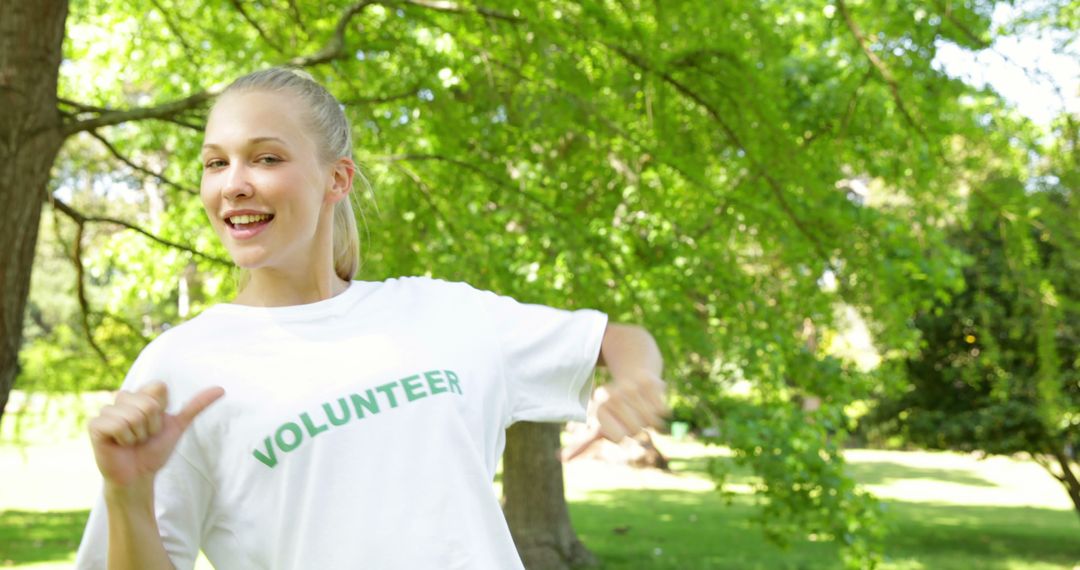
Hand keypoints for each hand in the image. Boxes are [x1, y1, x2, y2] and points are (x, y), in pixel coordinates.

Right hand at [88, 382, 224, 486]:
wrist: (138, 475)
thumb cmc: (154, 450)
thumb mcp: (177, 426)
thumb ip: (196, 406)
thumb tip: (221, 389)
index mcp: (140, 395)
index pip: (159, 388)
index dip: (163, 411)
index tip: (156, 424)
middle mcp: (122, 399)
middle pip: (148, 403)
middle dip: (151, 425)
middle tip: (143, 436)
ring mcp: (107, 411)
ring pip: (134, 415)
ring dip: (138, 434)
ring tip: (131, 442)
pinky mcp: (95, 425)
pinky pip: (117, 425)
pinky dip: (124, 439)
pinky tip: (119, 445)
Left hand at [560, 372, 668, 461]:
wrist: (635, 374)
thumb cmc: (616, 407)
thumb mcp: (599, 424)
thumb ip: (583, 443)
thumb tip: (562, 459)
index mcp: (600, 408)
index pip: (619, 439)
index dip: (623, 435)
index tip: (618, 424)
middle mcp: (613, 396)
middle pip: (635, 431)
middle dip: (637, 427)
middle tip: (632, 415)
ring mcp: (631, 388)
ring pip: (650, 421)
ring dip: (649, 419)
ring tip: (640, 406)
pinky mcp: (649, 382)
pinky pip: (661, 410)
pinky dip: (660, 408)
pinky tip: (651, 399)